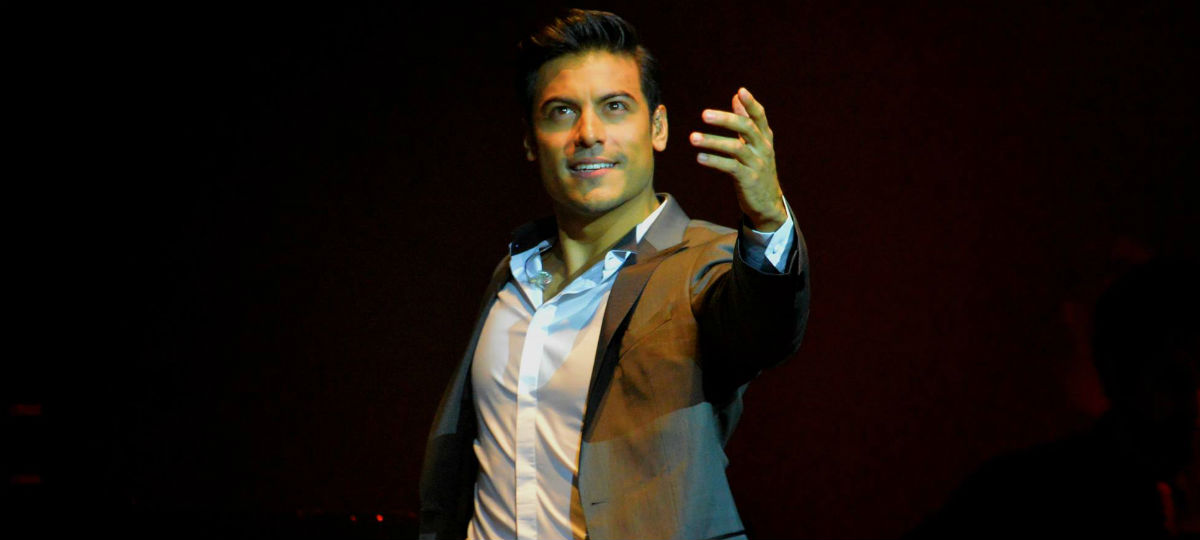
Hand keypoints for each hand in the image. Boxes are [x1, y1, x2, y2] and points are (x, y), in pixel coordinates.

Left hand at [690, 87, 787, 230]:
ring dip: (713, 141)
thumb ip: (746, 120)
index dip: (751, 104)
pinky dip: (714, 161)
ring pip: (736, 148)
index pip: (760, 116)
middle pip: (746, 128)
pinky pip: (731, 167)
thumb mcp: (755, 144)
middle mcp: (763, 148)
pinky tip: (700, 158)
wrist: (768, 203)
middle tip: (704, 114)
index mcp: (765, 137)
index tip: (740, 91)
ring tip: (692, 138)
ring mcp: (757, 164)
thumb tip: (736, 97)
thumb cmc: (757, 168)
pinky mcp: (749, 179)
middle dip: (725, 119)